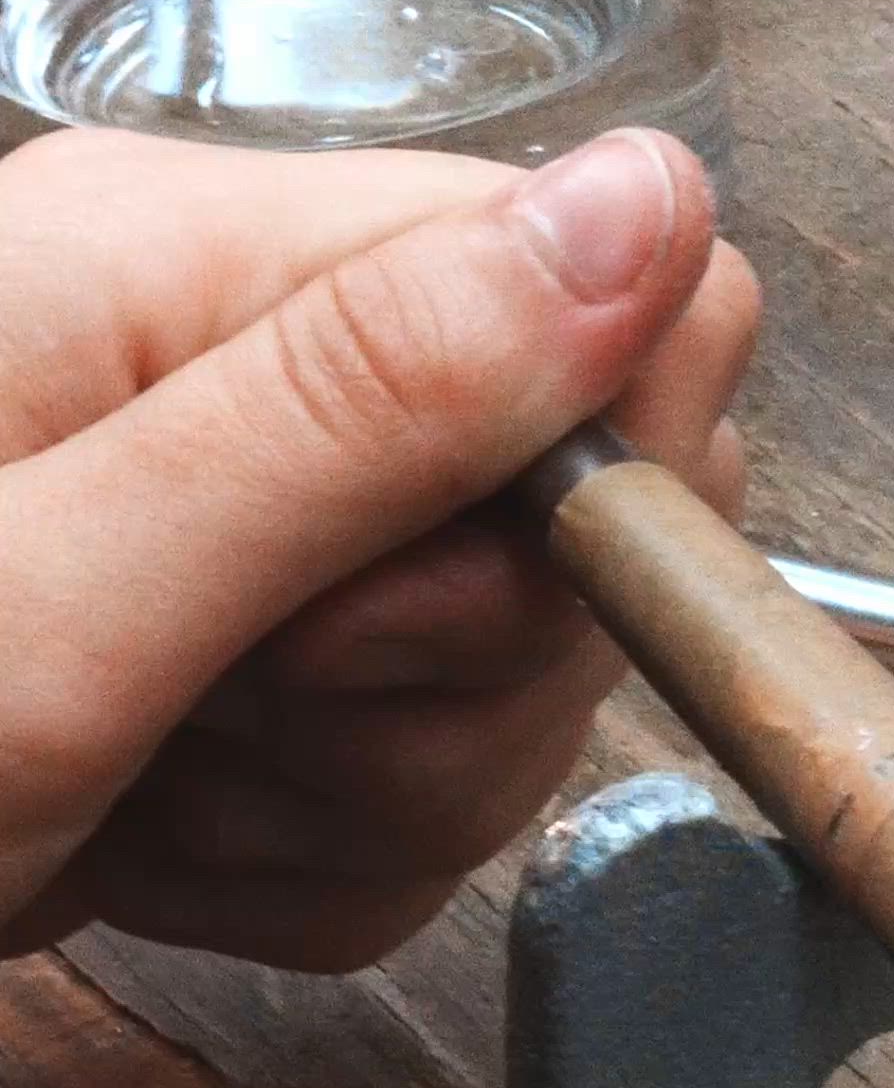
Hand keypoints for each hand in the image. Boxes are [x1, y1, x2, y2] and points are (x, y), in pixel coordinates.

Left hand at [0, 123, 755, 968]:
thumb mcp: (56, 601)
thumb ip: (360, 408)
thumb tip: (642, 222)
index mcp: (198, 266)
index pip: (623, 284)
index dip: (576, 483)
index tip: (392, 608)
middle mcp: (251, 375)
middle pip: (574, 527)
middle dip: (441, 692)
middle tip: (229, 715)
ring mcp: (263, 533)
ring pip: (507, 694)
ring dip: (355, 802)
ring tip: (155, 789)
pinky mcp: (267, 674)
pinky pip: (422, 804)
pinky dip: (308, 865)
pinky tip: (159, 840)